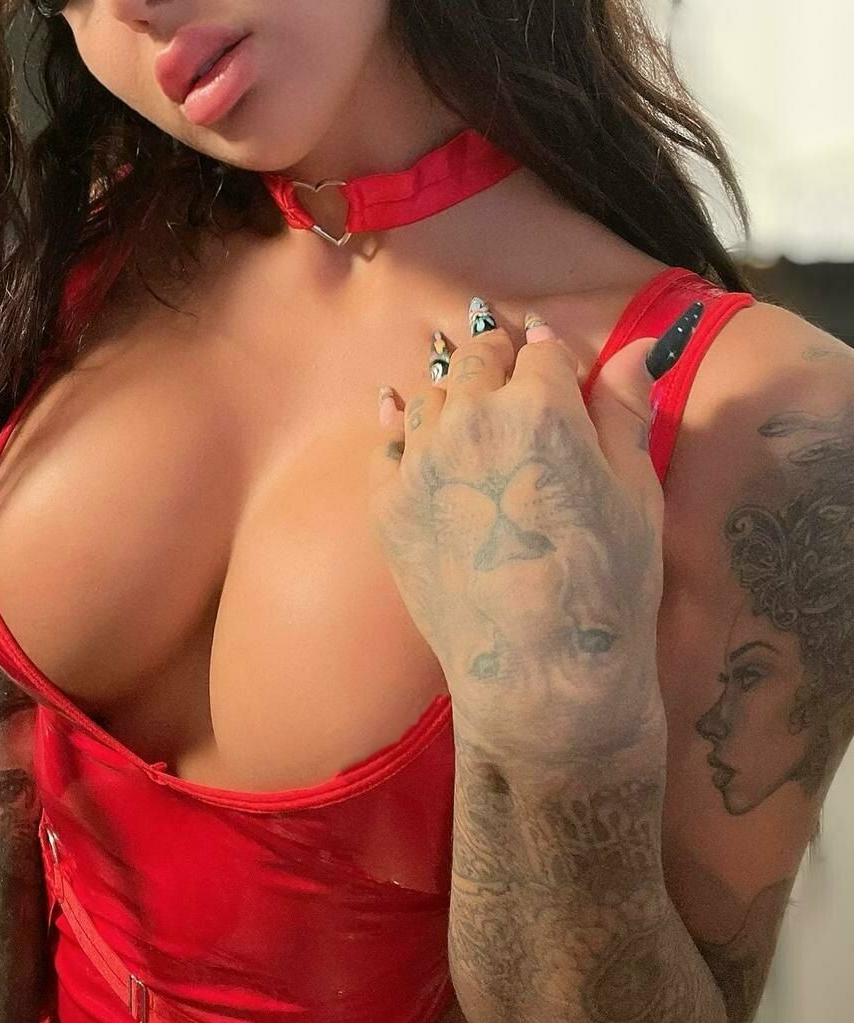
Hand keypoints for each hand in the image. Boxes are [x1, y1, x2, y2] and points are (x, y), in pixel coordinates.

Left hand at [368, 298, 702, 765]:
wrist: (539, 674)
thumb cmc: (606, 585)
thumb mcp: (636, 492)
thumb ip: (624, 410)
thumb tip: (635, 348)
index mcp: (540, 408)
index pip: (545, 353)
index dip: (559, 362)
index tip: (564, 374)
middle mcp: (470, 420)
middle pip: (477, 359)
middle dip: (500, 361)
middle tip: (515, 377)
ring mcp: (421, 462)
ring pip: (431, 396)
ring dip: (454, 394)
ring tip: (474, 414)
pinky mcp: (388, 503)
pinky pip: (387, 444)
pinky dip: (402, 428)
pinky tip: (409, 424)